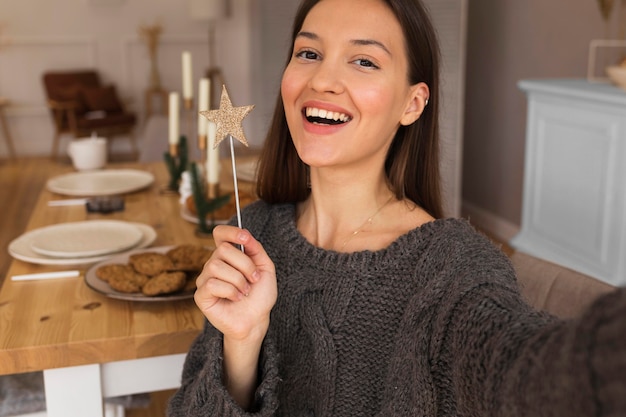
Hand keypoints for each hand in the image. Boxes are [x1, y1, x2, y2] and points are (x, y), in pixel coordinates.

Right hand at [195, 225, 276, 342]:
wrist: (257, 319)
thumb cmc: (259, 295)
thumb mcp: (265, 268)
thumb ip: (256, 249)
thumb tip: (245, 234)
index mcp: (229, 256)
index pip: (220, 234)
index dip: (230, 231)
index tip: (245, 238)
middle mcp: (214, 264)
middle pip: (223, 249)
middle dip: (244, 264)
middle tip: (253, 279)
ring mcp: (205, 279)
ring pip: (216, 266)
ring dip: (238, 280)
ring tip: (244, 291)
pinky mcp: (201, 295)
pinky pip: (212, 284)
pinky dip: (230, 291)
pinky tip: (236, 298)